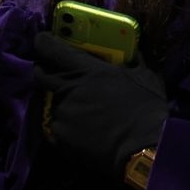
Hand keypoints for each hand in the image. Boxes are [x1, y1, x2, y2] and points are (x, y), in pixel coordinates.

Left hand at [33, 31, 166, 179]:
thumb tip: (135, 53)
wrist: (144, 148)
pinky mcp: (60, 136)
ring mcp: (63, 113)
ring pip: (54, 104)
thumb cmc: (148, 110)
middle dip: (43, 72)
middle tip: (53, 74)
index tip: (41, 40)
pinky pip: (58, 127)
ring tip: (82, 115)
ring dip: (64, 105)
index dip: (44, 43)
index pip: (55, 50)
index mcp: (90, 70)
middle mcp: (70, 89)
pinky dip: (67, 128)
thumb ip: (134, 63)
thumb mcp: (146, 78)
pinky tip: (84, 134)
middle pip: (42, 76)